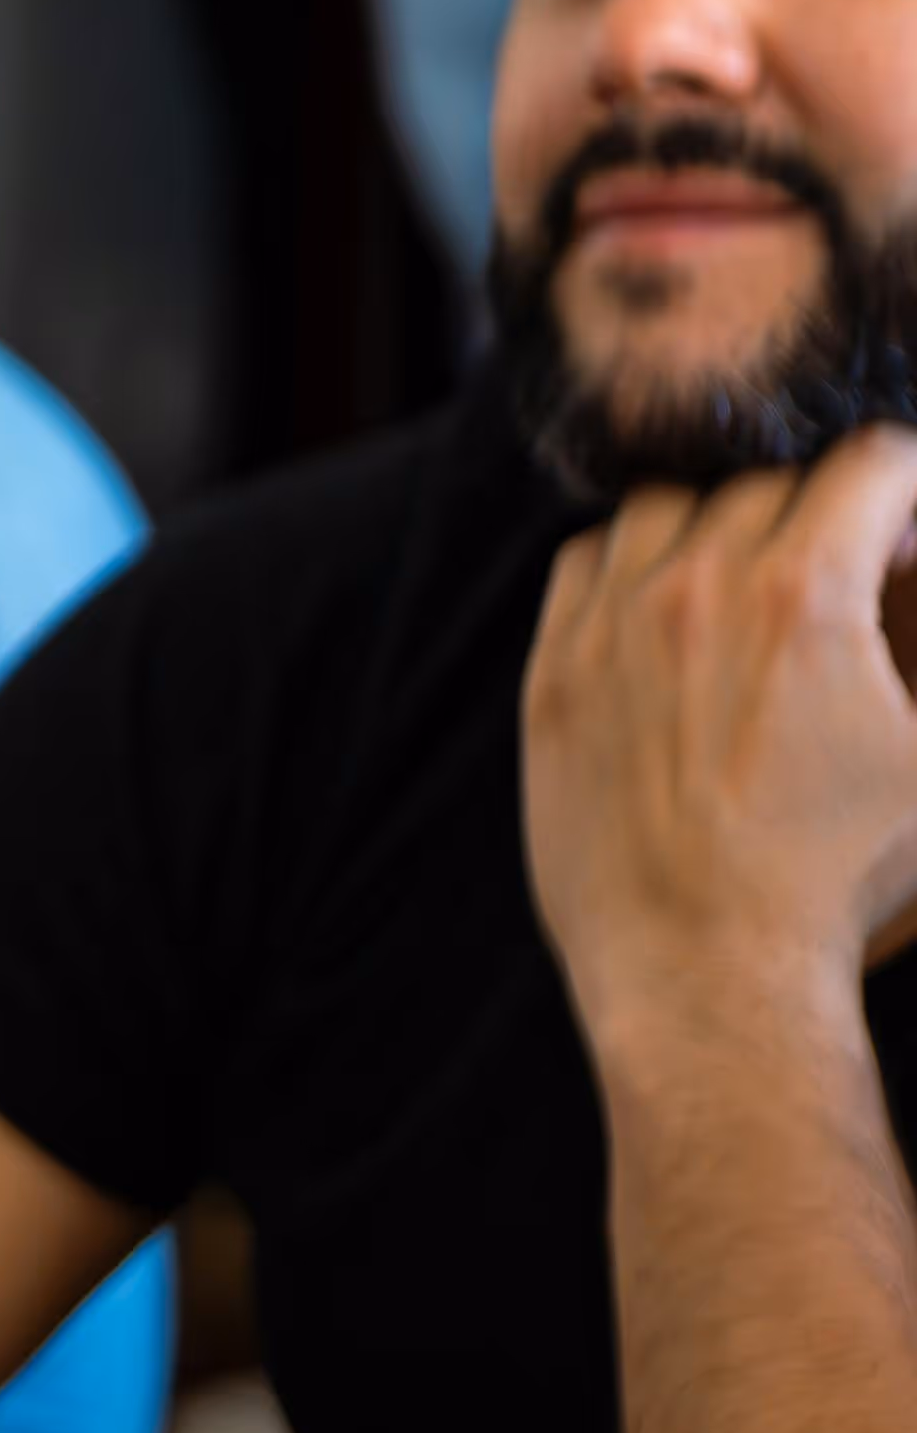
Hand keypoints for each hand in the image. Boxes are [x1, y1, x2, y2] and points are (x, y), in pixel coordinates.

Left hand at [524, 433, 916, 1037]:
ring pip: (667, 508)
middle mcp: (692, 591)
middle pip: (770, 483)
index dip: (909, 488)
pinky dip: (633, 567)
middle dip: (825, 515)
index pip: (869, 461)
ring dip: (722, 528)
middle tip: (853, 578)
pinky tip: (673, 619)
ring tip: (760, 593)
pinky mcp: (551, 674)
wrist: (707, 972)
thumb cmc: (839, 879)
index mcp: (800, 597)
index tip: (912, 537)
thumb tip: (913, 597)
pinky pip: (584, 564)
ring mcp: (606, 629)